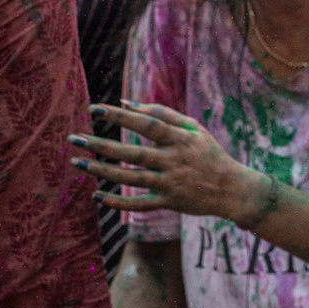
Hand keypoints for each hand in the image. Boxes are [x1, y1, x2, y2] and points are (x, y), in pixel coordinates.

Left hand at [73, 103, 266, 221]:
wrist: (234, 189)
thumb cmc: (210, 154)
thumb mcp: (194, 130)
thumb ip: (163, 114)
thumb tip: (126, 103)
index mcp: (181, 140)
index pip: (147, 124)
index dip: (120, 117)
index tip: (95, 109)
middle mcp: (175, 161)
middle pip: (133, 152)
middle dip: (101, 145)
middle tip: (74, 138)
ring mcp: (171, 183)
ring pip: (131, 178)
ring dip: (102, 171)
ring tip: (76, 162)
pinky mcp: (170, 203)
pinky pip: (140, 204)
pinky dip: (118, 202)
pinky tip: (97, 196)